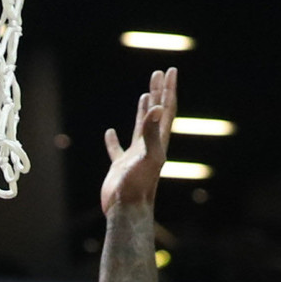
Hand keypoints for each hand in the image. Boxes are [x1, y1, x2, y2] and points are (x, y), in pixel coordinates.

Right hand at [100, 67, 176, 216]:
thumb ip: (151, 132)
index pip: (166, 109)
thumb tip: (158, 107)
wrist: (126, 211)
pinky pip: (117, 149)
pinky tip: (110, 132)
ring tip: (145, 95)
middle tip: (159, 74)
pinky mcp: (121, 166)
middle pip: (157, 113)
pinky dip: (114, 140)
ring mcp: (135, 156)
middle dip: (159, 92)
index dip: (169, 89)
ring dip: (143, 110)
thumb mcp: (147, 156)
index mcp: (158, 141)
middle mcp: (149, 146)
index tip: (170, 71)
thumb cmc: (138, 186)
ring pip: (140, 127)